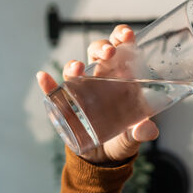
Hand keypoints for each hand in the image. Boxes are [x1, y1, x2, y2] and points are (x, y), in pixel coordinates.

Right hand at [37, 25, 159, 164]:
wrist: (105, 157)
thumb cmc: (123, 138)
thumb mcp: (135, 136)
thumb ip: (142, 132)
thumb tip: (148, 130)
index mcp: (122, 79)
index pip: (121, 50)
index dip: (122, 38)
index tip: (126, 35)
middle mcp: (101, 79)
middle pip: (98, 53)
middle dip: (101, 48)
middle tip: (108, 53)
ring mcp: (82, 90)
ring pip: (76, 68)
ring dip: (74, 64)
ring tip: (78, 68)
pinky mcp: (67, 104)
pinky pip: (54, 91)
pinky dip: (47, 84)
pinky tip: (43, 78)